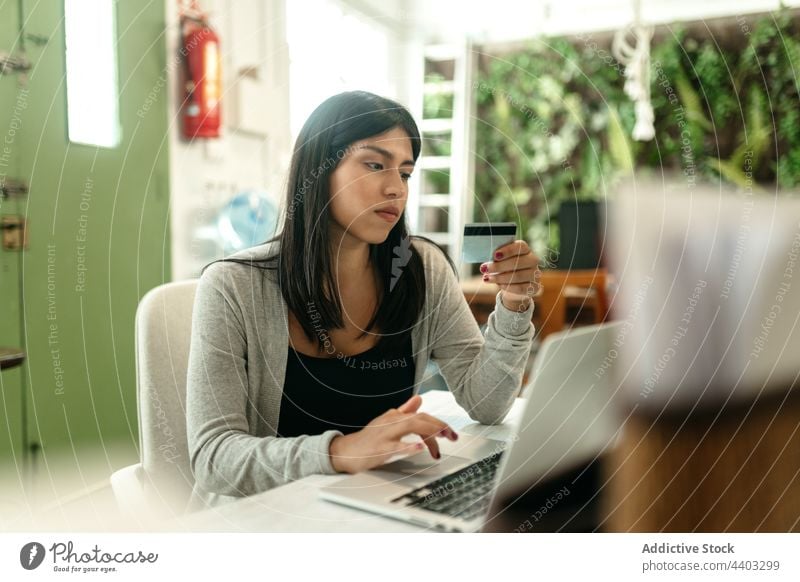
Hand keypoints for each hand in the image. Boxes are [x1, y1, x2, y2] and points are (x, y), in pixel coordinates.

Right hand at [328, 395, 457, 473]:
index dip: (438, 423)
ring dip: (429, 431)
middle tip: (452, 436)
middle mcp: (391, 422)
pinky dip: (408, 446)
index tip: (450, 434)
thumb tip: (419, 399)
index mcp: (395, 416)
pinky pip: (395, 446)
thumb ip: (404, 411)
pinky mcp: (379, 448)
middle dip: (439, 425)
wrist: (346, 451)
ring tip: (442, 436)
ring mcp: (385, 434)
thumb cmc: (369, 438)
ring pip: (409, 426)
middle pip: (419, 418)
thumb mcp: (388, 421)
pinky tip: (419, 448)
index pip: (421, 416)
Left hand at [480, 240, 541, 310]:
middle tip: (484, 269)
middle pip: (518, 262)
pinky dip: (508, 287)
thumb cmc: (504, 269)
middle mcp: (533, 260)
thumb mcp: (500, 261)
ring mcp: (535, 274)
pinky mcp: (535, 287)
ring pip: (518, 275)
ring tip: (487, 278)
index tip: (495, 255)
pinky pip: (521, 288)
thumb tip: (485, 265)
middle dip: (499, 266)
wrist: (513, 287)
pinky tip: (499, 285)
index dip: (508, 250)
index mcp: (525, 249)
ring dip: (500, 277)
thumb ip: (495, 259)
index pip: (520, 246)